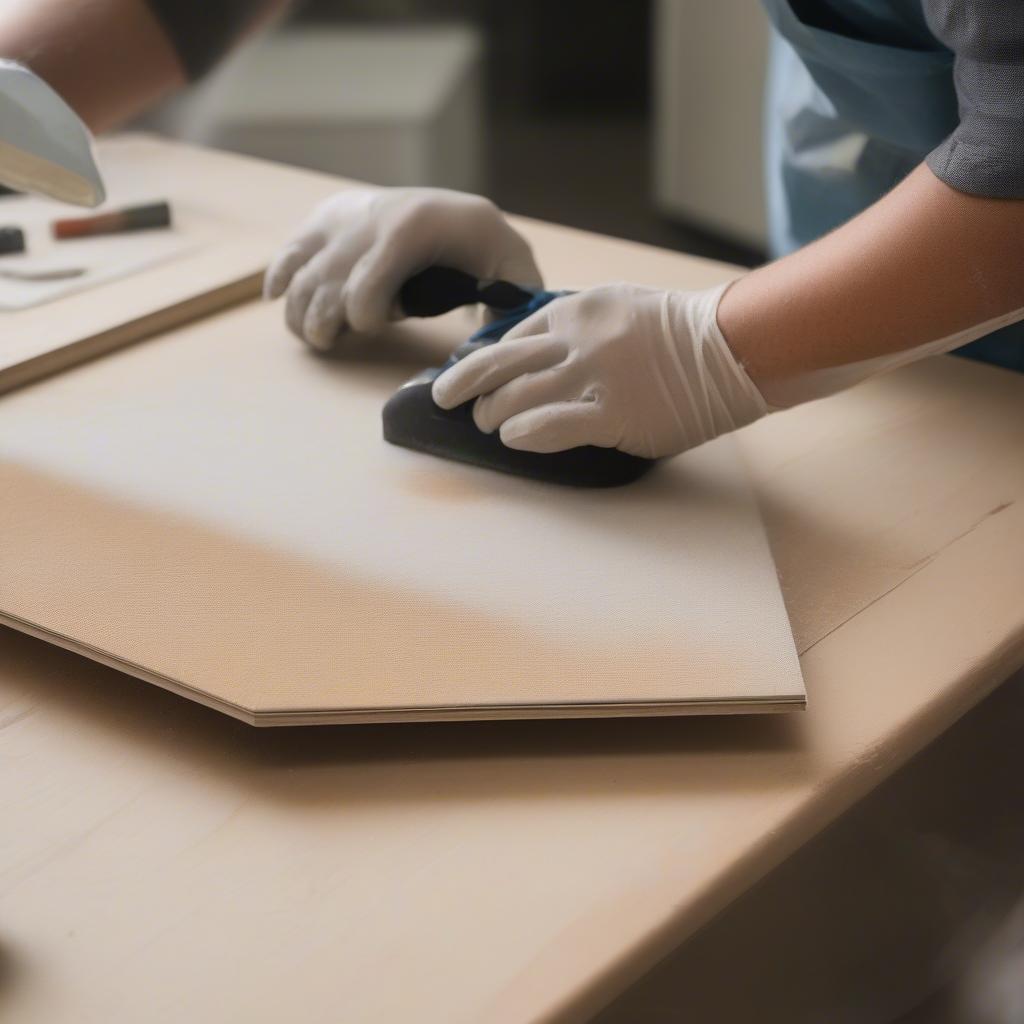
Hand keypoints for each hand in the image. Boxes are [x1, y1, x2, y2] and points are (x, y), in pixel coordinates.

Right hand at [263, 187, 542, 350]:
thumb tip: (495, 345)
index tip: (370, 328)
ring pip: (306, 263)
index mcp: (419, 224)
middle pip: (330, 269)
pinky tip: (277, 298)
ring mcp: (350, 215)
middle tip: (329, 343)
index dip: (364, 302)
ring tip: (315, 337)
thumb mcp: (515, 273)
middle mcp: (378, 213)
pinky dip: (280, 274)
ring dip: (300, 306)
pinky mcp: (331, 220)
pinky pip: (295, 247)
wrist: (464, 213)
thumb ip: (512, 304)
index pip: (373, 265)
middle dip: (322, 314)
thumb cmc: (491, 253)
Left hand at [431, 282, 769, 458]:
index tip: (464, 376)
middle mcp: (574, 340)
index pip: (509, 337)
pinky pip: (549, 426)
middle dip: (464, 386)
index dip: (480, 360)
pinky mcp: (612, 415)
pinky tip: (513, 439)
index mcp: (574, 311)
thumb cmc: (678, 330)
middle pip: (497, 365)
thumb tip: (535, 349)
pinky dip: (522, 434)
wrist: (731, 347)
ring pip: (515, 398)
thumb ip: (575, 325)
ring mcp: (591, 377)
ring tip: (489, 427)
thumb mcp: (618, 306)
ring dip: (492, 416)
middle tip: (450, 402)